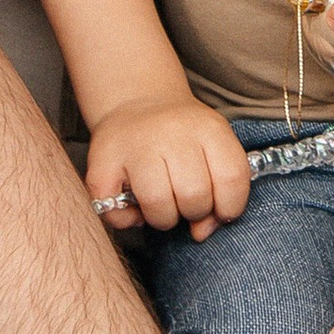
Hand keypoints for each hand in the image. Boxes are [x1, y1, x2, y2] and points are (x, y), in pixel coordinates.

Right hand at [87, 96, 250, 242]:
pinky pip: (117, 213)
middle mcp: (172, 132)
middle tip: (185, 201)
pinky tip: (133, 204)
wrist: (138, 101)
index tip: (220, 209)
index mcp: (208, 128)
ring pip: (158, 206)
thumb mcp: (212, 149)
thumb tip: (201, 232)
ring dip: (163, 219)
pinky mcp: (101, 162)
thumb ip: (220, 191)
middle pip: (195, 196)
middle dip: (194, 212)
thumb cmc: (182, 137)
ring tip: (161, 205)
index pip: (232, 178)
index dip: (229, 207)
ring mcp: (134, 145)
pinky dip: (127, 220)